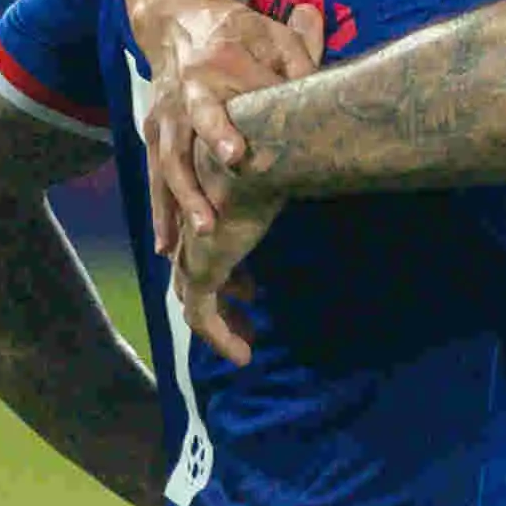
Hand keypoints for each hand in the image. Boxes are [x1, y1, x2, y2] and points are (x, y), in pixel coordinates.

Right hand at [140, 0, 320, 256]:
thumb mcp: (276, 37)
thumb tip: (322, 103)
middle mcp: (186, 93)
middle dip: (196, 180)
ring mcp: (166, 116)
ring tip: (194, 239)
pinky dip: (160, 210)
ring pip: (168, 164)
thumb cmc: (241, 32)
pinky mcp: (153, 132)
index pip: (227, 102)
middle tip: (212, 217)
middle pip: (187, 140)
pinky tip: (165, 246)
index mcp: (219, 66)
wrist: (180, 19)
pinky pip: (155, 175)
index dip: (229, 129)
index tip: (236, 156)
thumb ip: (300, 65)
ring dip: (180, 204)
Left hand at [170, 143, 285, 365]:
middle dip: (221, 301)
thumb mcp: (275, 176)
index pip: (205, 248)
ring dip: (220, 326)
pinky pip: (202, 317)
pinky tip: (243, 354)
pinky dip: (219, 338)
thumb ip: (280, 187)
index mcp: (206, 206)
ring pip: (196, 301)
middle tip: (247, 320)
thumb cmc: (273, 154)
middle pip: (194, 277)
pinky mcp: (200, 270)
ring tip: (246, 345)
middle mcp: (192, 229)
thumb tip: (313, 182)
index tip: (250, 291)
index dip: (227, 274)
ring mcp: (192, 250)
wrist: (254, 151)